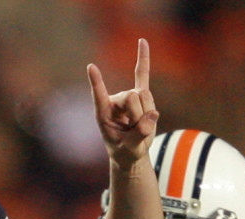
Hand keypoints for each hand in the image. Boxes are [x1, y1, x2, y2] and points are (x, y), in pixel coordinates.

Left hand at [88, 38, 158, 166]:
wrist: (131, 152)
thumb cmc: (126, 151)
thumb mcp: (131, 149)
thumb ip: (139, 134)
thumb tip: (152, 114)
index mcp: (103, 113)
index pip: (99, 96)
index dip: (97, 83)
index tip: (91, 67)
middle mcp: (114, 101)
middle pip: (133, 97)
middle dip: (140, 116)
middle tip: (135, 132)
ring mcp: (127, 97)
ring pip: (145, 96)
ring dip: (148, 114)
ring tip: (140, 126)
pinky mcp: (139, 95)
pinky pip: (142, 74)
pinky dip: (143, 58)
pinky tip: (142, 41)